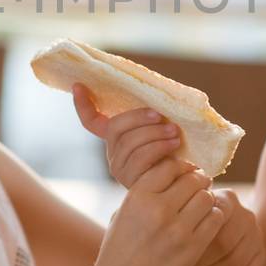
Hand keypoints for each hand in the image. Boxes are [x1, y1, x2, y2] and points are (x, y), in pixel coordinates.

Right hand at [72, 83, 194, 186]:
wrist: (187, 178)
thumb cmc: (174, 148)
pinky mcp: (131, 180)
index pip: (91, 121)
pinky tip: (174, 144)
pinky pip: (141, 158)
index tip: (78, 85)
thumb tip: (154, 95)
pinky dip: (159, 147)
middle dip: (138, 118)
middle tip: (160, 116)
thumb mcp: (162, 127)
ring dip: (154, 133)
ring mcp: (119, 167)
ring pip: (129, 143)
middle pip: (115, 128)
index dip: (83, 105)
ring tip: (174, 131)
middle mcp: (113, 152)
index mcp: (116, 136)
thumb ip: (152, 115)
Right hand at [91, 158, 223, 265]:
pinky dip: (214, 216)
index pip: (170, 165)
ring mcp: (177, 229)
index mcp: (137, 196)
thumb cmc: (119, 249)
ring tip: (202, 204)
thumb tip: (173, 171)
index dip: (181, 166)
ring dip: (207, 198)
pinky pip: (215, 219)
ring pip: (207, 197)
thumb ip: (146, 191)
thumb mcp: (123, 212)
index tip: (185, 172)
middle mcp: (157, 208)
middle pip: (192, 178)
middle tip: (200, 185)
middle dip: (198, 180)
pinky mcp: (192, 248)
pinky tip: (206, 221)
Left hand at [181, 190, 264, 265]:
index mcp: (226, 199)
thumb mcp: (186, 219)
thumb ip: (184, 220)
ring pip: (237, 261)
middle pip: (226, 242)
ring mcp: (256, 234)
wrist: (209, 243)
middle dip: (201, 263)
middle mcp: (245, 214)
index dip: (196, 240)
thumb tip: (171, 236)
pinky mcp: (261, 254)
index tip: (175, 255)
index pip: (215, 218)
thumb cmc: (188, 229)